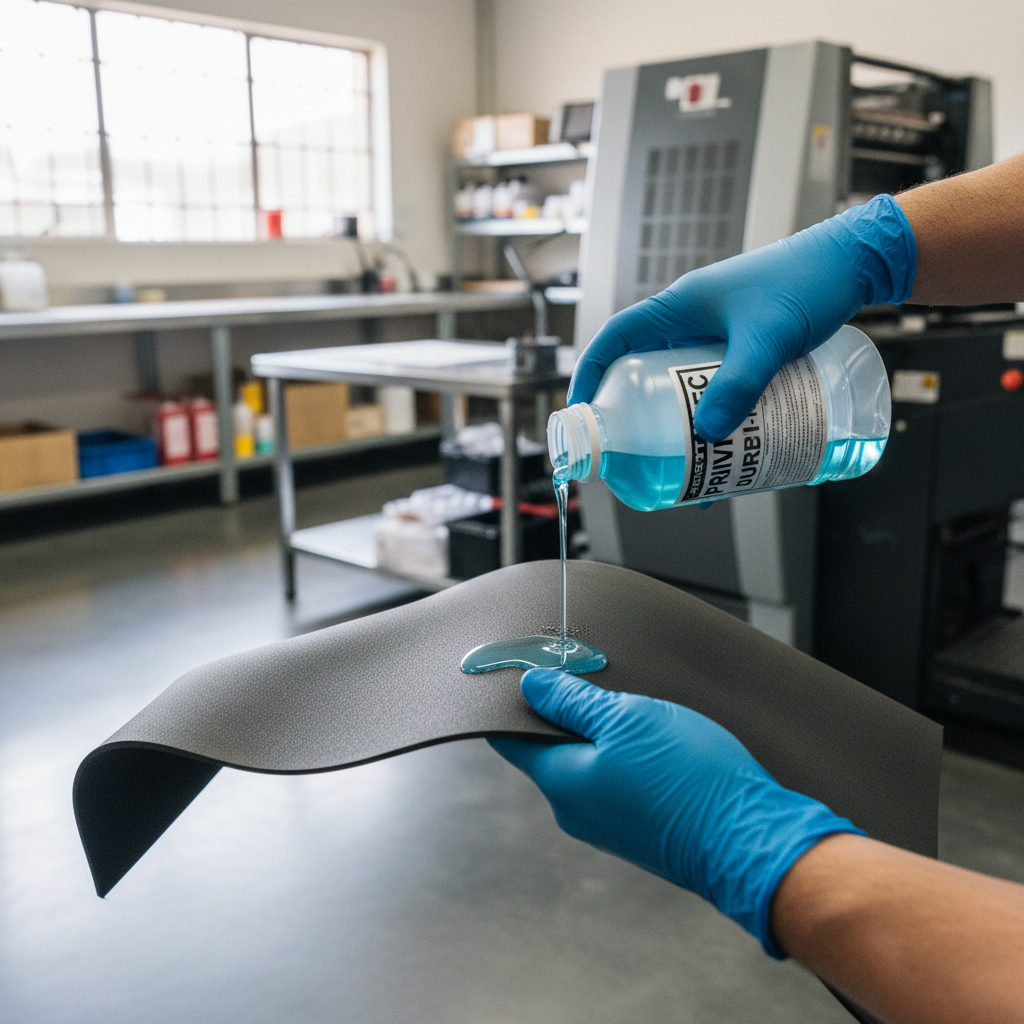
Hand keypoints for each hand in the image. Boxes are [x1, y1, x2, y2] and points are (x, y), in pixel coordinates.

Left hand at [490, 669, 863, 955]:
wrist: (751, 842)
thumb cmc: (690, 780)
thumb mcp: (627, 720)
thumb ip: (573, 702)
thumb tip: (531, 686)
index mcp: (560, 781)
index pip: (510, 738)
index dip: (512, 700)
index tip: (523, 669)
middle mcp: (575, 809)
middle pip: (549, 748)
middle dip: (566, 710)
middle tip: (594, 676)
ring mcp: (607, 823)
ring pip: (588, 763)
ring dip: (602, 732)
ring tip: (635, 707)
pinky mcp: (639, 829)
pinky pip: (616, 782)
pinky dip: (626, 755)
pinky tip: (655, 739)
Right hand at [568, 194, 916, 440]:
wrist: (854, 263)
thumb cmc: (808, 281)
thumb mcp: (770, 337)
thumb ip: (741, 382)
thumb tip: (710, 433)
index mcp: (679, 307)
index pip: (616, 340)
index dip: (592, 374)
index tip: (583, 412)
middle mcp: (690, 322)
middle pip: (644, 372)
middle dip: (637, 414)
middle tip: (638, 452)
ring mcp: (716, 337)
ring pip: (680, 386)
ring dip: (677, 422)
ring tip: (686, 462)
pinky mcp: (741, 350)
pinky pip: (712, 389)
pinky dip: (712, 417)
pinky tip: (729, 447)